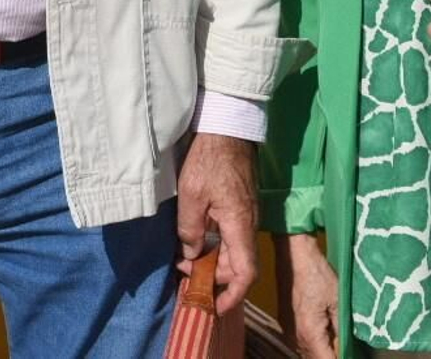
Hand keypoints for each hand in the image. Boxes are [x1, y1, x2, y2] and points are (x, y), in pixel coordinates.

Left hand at [175, 133, 256, 312]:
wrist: (226, 126)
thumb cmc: (208, 158)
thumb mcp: (191, 195)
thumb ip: (190, 229)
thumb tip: (192, 255)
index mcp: (239, 225)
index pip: (245, 273)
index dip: (232, 295)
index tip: (213, 305)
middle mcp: (248, 224)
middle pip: (237, 265)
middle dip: (213, 276)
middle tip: (183, 272)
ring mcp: (246, 214)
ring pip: (233, 249)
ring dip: (212, 259)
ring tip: (184, 257)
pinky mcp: (240, 204)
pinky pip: (231, 235)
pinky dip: (214, 244)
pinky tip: (194, 238)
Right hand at [273, 232, 337, 358]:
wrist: (294, 254)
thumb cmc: (317, 274)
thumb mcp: (338, 301)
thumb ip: (342, 330)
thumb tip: (347, 349)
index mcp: (309, 333)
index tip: (351, 356)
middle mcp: (295, 336)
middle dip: (332, 357)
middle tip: (347, 350)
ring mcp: (288, 330)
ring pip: (307, 353)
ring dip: (322, 352)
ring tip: (338, 344)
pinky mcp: (285, 322)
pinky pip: (301, 342)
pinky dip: (314, 344)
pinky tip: (325, 335)